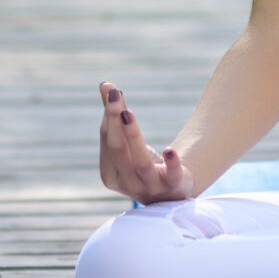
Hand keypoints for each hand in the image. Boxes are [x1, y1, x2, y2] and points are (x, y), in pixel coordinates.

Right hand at [96, 81, 192, 204]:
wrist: (173, 193)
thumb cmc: (143, 164)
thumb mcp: (128, 144)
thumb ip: (116, 117)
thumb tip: (105, 85)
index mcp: (110, 175)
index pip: (107, 142)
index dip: (109, 116)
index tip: (112, 90)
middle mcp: (128, 184)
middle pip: (118, 150)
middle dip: (115, 122)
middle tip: (115, 95)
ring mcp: (150, 187)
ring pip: (140, 162)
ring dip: (133, 136)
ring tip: (128, 112)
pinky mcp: (174, 186)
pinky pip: (171, 175)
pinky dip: (170, 163)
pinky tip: (169, 149)